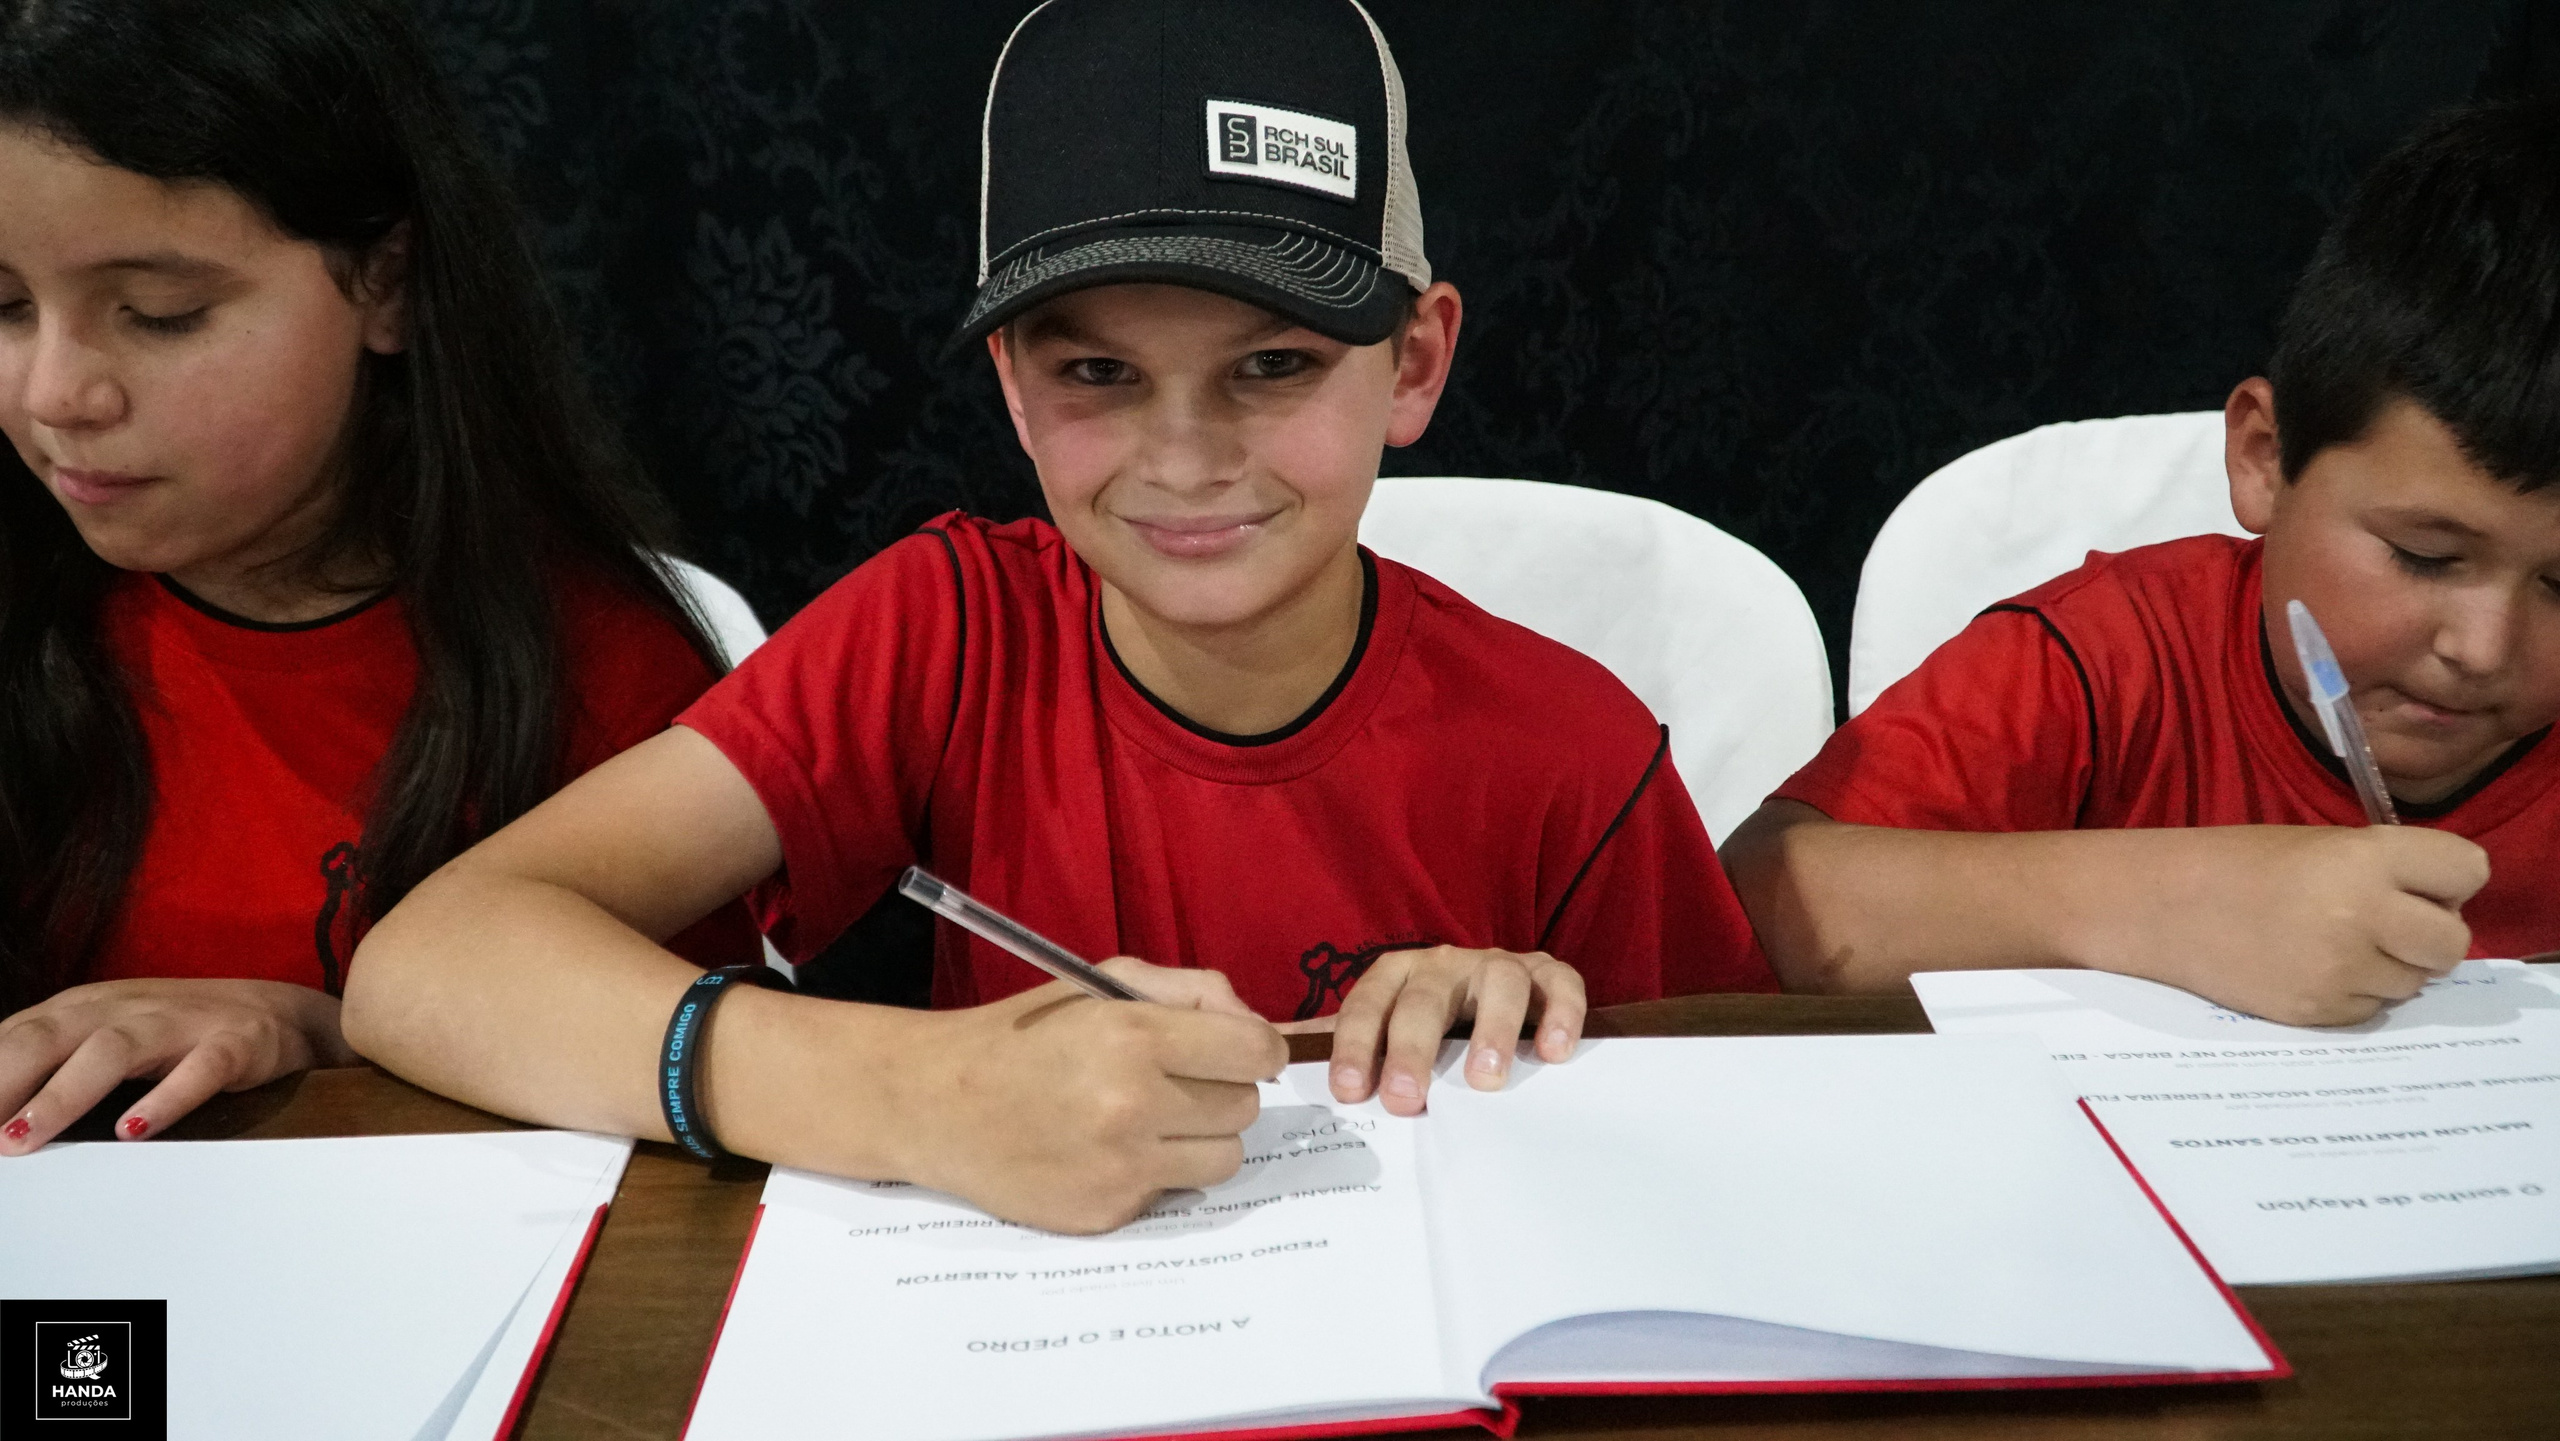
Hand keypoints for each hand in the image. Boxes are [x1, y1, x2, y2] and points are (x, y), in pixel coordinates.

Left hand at [0, 978, 356, 1153]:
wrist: (278, 1013)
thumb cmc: (172, 1036)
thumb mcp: (99, 1041)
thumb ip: (45, 1067)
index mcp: (80, 1009)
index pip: (11, 1038)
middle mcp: (121, 1009)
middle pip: (46, 1036)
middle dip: (0, 1082)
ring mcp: (179, 1023)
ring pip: (110, 1050)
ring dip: (60, 1094)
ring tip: (22, 1137)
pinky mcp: (233, 1043)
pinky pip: (198, 1069)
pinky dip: (164, 1099)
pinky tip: (133, 1131)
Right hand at [881, 958, 1286, 1234]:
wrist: (937, 1103)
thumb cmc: (1023, 1036)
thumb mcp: (1101, 984)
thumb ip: (1189, 991)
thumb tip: (1252, 1024)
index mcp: (1135, 1036)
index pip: (1256, 1053)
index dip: (1254, 1050)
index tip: (1236, 1052)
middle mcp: (1133, 1104)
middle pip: (1244, 1108)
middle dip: (1221, 1091)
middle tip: (1175, 1083)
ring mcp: (1121, 1166)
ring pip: (1224, 1159)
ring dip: (1200, 1139)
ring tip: (1152, 1121)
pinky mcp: (1108, 1213)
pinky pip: (1174, 1193)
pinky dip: (1155, 1174)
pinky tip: (1108, 1152)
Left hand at [1326, 946, 1585, 1115]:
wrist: (1485, 997)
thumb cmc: (1416, 1029)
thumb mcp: (1372, 1034)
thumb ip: (1329, 1047)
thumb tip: (1260, 1059)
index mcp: (1391, 977)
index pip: (1365, 1006)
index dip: (1353, 1047)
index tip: (1348, 1092)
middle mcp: (1441, 965)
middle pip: (1423, 998)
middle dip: (1411, 1049)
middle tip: (1406, 1099)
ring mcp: (1494, 966)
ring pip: (1496, 982)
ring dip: (1489, 1029)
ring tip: (1485, 1079)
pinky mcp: (1543, 975)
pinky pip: (1558, 981)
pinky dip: (1559, 1010)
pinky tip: (1554, 1052)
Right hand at [2124, 826, 2487, 1025]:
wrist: (2163, 906)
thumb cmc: (2245, 866)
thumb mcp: (2325, 846)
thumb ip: (2391, 873)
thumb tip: (2442, 915)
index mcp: (2367, 857)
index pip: (2470, 871)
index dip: (2446, 882)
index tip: (2415, 885)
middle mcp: (2363, 913)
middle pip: (2452, 943)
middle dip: (2428, 937)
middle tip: (2385, 925)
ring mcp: (2341, 969)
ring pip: (2413, 983)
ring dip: (2387, 968)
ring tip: (2332, 944)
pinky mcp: (2318, 1011)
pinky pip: (2369, 1009)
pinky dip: (2350, 994)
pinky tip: (2306, 968)